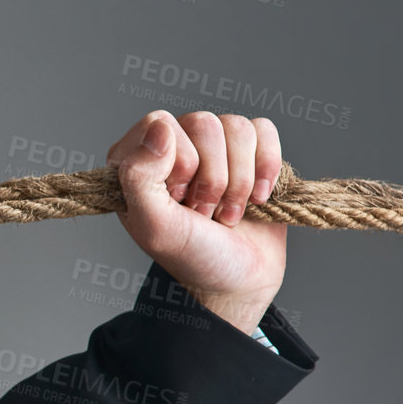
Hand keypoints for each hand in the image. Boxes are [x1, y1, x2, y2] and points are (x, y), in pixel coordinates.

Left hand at [104, 111, 287, 334]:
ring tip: (228, 213)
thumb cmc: (191, 255)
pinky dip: (267, 167)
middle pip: (203, 123)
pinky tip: (258, 198)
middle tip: (204, 212)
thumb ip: (140, 176)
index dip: (180, 163)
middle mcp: (172, 146)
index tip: (179, 200)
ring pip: (236, 127)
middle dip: (213, 178)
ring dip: (239, 180)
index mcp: (135, 159)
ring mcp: (212, 147)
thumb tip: (160, 127)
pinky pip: (264, 130)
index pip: (160, 123)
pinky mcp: (249, 152)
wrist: (238, 280)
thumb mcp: (154, 226)